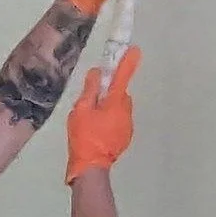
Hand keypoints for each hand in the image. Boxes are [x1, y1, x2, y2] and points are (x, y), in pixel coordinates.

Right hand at [65, 45, 138, 184]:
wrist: (92, 167)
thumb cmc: (84, 136)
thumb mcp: (80, 110)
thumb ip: (90, 90)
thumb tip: (97, 73)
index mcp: (115, 102)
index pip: (122, 77)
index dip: (128, 62)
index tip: (135, 49)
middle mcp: (126, 112)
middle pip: (119, 93)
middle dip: (108, 92)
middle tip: (89, 100)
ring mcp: (128, 125)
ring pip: (118, 107)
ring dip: (107, 107)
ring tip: (89, 119)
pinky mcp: (125, 136)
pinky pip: (118, 120)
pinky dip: (109, 119)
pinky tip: (95, 130)